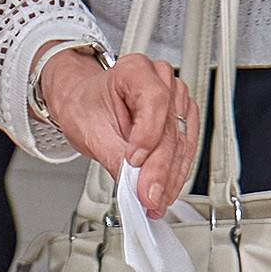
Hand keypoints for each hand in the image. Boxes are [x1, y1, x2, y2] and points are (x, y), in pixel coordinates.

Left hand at [38, 46, 194, 211]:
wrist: (86, 104)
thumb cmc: (86, 106)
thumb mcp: (89, 131)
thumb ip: (114, 157)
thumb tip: (133, 184)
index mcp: (135, 70)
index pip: (155, 101)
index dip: (148, 135)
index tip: (135, 163)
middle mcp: (161, 80)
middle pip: (169, 128)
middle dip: (159, 169)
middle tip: (149, 197)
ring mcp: (175, 99)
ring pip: (181, 142)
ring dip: (170, 177)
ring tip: (156, 201)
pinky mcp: (182, 118)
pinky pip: (185, 147)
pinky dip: (174, 172)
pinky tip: (165, 190)